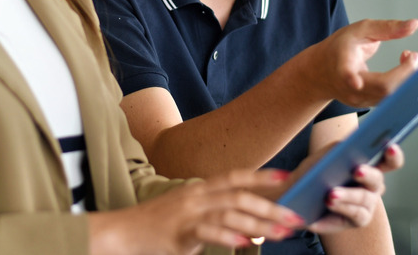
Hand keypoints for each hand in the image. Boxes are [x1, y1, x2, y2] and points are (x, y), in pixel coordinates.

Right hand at [88, 169, 305, 254]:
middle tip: (295, 218)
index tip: (286, 176)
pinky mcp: (178, 232)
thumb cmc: (158, 226)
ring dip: (258, 222)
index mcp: (199, 189)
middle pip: (239, 196)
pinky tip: (246, 241)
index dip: (260, 175)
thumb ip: (217, 215)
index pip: (234, 176)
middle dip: (270, 206)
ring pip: (228, 212)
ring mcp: (187, 213)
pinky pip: (207, 231)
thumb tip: (252, 226)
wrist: (122, 233)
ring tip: (280, 233)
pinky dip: (228, 236)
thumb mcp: (189, 213)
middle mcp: (195, 197)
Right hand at [298, 19, 417, 107]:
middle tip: (414, 55)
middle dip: (405, 73)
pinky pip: (392, 98)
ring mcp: (359, 99)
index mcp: (342, 64)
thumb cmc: (340, 48)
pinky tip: (404, 66)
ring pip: (391, 96)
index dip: (352, 79)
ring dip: (407, 77)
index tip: (356, 83)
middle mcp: (349, 86)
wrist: (321, 72)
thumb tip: (414, 25)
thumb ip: (387, 27)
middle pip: (382, 88)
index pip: (347, 74)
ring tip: (409, 57)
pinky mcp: (368, 105)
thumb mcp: (360, 30)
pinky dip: (404, 82)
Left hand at [305, 143, 403, 233]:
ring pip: (365, 198)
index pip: (388, 160)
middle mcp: (372, 185)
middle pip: (377, 179)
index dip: (393, 154)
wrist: (299, 199)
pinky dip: (340, 209)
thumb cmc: (313, 174)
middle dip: (367, 174)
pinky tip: (326, 207)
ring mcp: (368, 203)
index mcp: (368, 165)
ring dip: (348, 195)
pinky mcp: (359, 220)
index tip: (390, 147)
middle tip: (356, 171)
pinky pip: (355, 214)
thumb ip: (335, 151)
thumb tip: (344, 146)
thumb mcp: (320, 159)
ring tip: (331, 195)